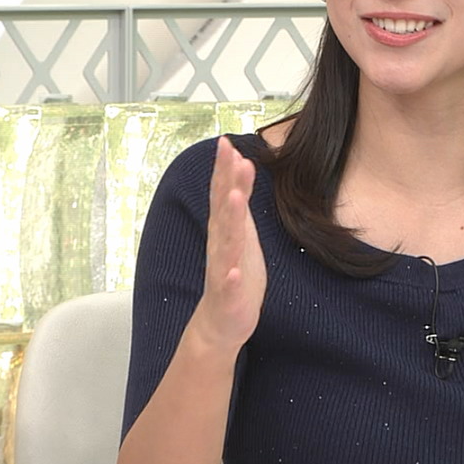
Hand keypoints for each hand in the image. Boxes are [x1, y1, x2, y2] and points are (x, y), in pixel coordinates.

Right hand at [190, 137, 266, 351]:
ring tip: (236, 198)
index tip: (227, 142)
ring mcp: (223, 268)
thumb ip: (240, 199)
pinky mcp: (229, 295)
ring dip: (231, 219)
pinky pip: (230, 284)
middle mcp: (220, 244)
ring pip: (226, 242)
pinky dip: (232, 277)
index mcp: (224, 228)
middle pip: (222, 208)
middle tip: (228, 154)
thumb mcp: (241, 230)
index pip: (223, 193)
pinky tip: (235, 270)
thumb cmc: (235, 271)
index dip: (224, 168)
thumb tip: (243, 162)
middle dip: (225, 181)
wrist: (221, 321)